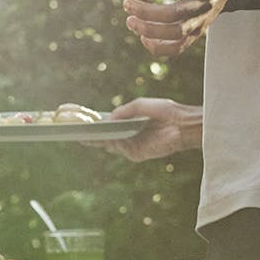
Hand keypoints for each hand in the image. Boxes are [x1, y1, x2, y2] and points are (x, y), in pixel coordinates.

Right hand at [84, 98, 201, 161]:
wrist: (184, 124)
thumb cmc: (166, 111)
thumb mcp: (141, 105)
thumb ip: (124, 110)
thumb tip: (108, 118)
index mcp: (129, 123)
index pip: (107, 125)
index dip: (94, 124)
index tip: (78, 121)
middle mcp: (128, 135)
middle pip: (105, 138)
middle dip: (90, 135)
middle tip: (74, 132)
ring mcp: (132, 145)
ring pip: (109, 145)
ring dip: (96, 140)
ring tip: (82, 135)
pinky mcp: (137, 153)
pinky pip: (120, 149)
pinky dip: (111, 144)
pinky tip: (104, 138)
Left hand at [119, 0, 244, 56]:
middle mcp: (204, 3)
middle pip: (172, 14)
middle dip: (144, 11)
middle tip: (126, 4)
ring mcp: (202, 21)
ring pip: (174, 34)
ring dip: (147, 30)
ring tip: (131, 20)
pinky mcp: (198, 33)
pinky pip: (177, 47)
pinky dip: (157, 47)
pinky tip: (143, 36)